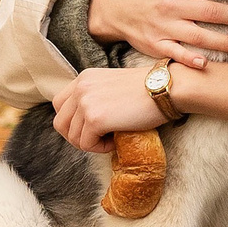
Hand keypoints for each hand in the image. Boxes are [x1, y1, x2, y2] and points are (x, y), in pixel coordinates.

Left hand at [52, 65, 168, 153]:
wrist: (167, 88)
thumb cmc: (148, 90)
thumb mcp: (112, 85)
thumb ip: (95, 96)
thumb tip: (85, 123)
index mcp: (84, 78)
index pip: (60, 106)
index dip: (73, 122)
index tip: (92, 128)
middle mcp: (80, 87)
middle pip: (60, 123)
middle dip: (77, 136)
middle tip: (99, 139)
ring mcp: (85, 102)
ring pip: (73, 137)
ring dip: (91, 143)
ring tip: (112, 138)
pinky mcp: (95, 119)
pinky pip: (86, 144)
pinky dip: (101, 148)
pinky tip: (116, 140)